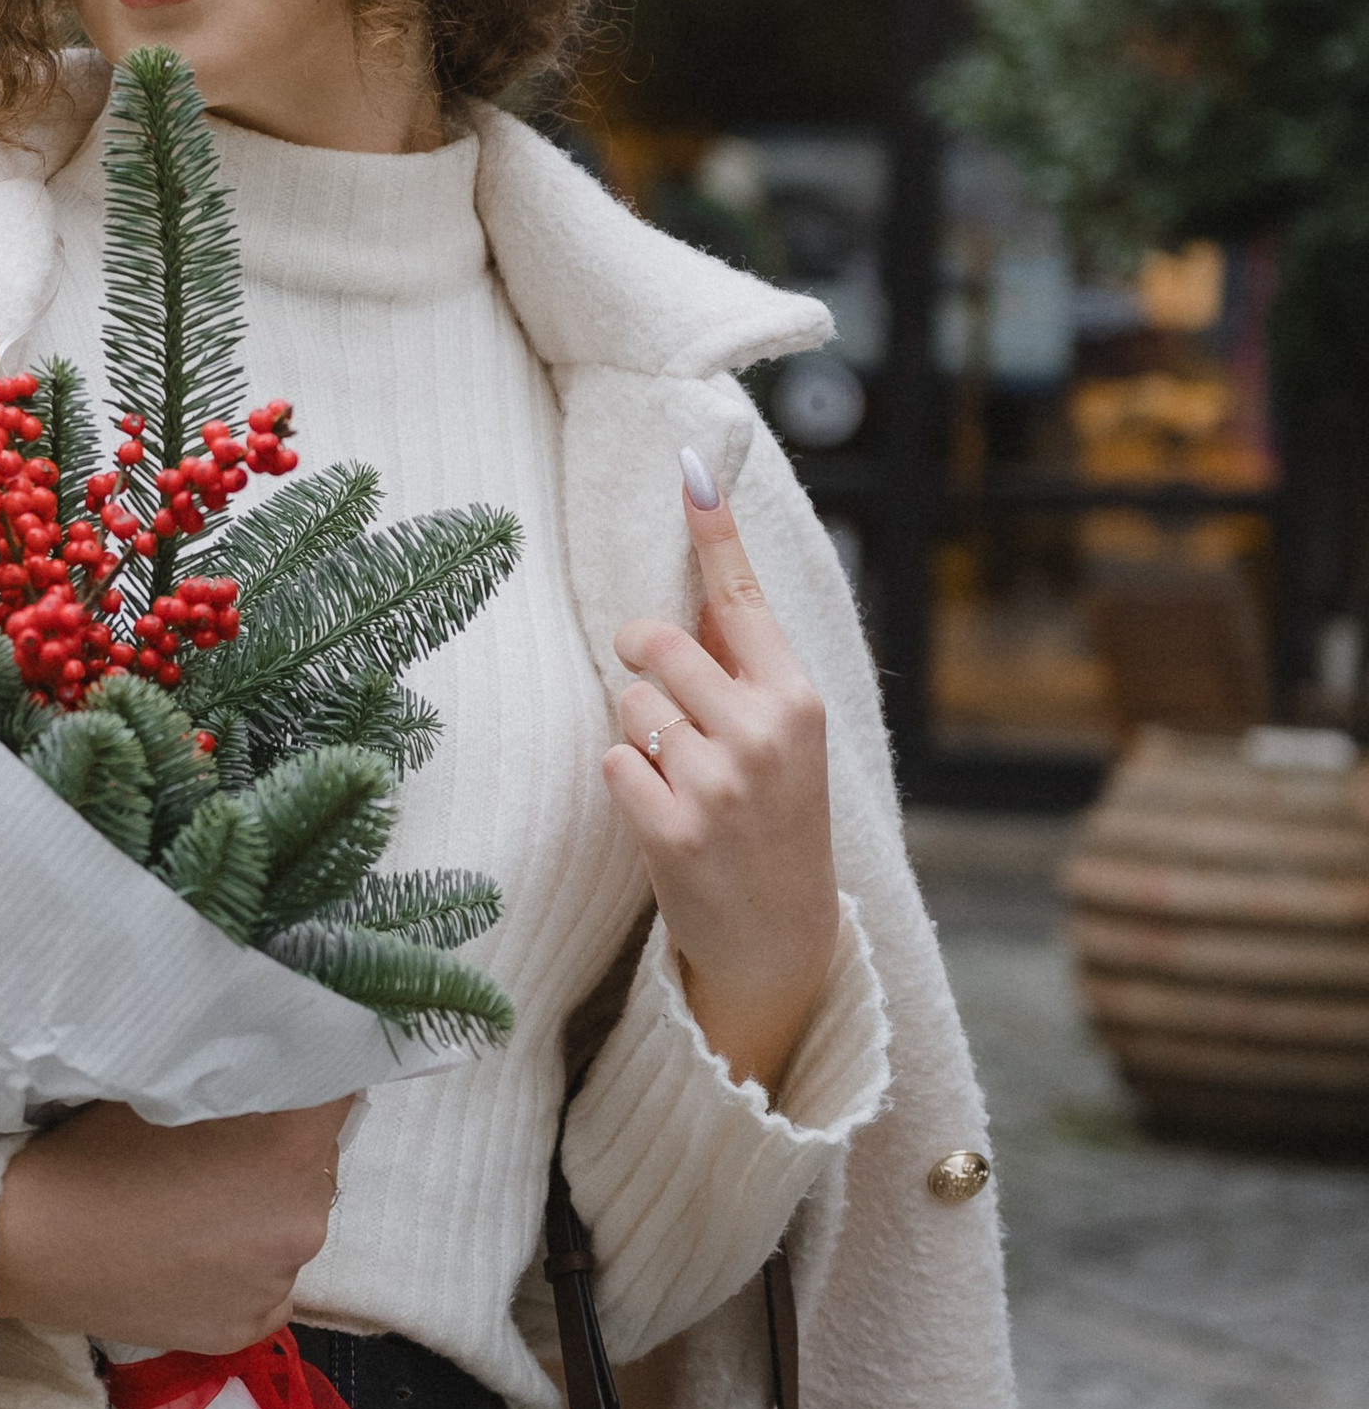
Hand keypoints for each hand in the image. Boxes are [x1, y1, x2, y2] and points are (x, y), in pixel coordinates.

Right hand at [0, 1098, 351, 1352]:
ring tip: (191, 1204)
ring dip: (259, 1209)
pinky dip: (239, 1267)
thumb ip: (240, 1076)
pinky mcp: (248, 1330)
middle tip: (218, 1143)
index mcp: (293, 1150)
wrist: (25, 1244)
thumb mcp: (174, 1085)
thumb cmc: (90, 1149)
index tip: (275, 1077)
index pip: (337, 1092)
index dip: (307, 1078)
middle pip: (315, 1163)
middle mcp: (305, 1221)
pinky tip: (187, 1254)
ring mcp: (278, 1285)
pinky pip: (265, 1283)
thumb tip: (279, 1060)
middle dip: (281, 1148)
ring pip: (288, 1225)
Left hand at [602, 454, 841, 1097]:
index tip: (692, 470)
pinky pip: (611, 763)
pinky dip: (626, 782)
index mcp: (796, 698)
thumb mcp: (781, 739)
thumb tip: (692, 586)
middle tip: (662, 700)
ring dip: (638, 735)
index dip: (714, 532)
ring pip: (628, 706)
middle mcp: (764, 733)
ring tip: (681, 780)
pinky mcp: (673, 831)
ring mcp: (720, 784)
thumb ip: (740, 668)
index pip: (743, 598)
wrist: (781, 938)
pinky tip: (664, 815)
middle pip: (656, 644)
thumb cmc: (774, 818)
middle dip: (641, 661)